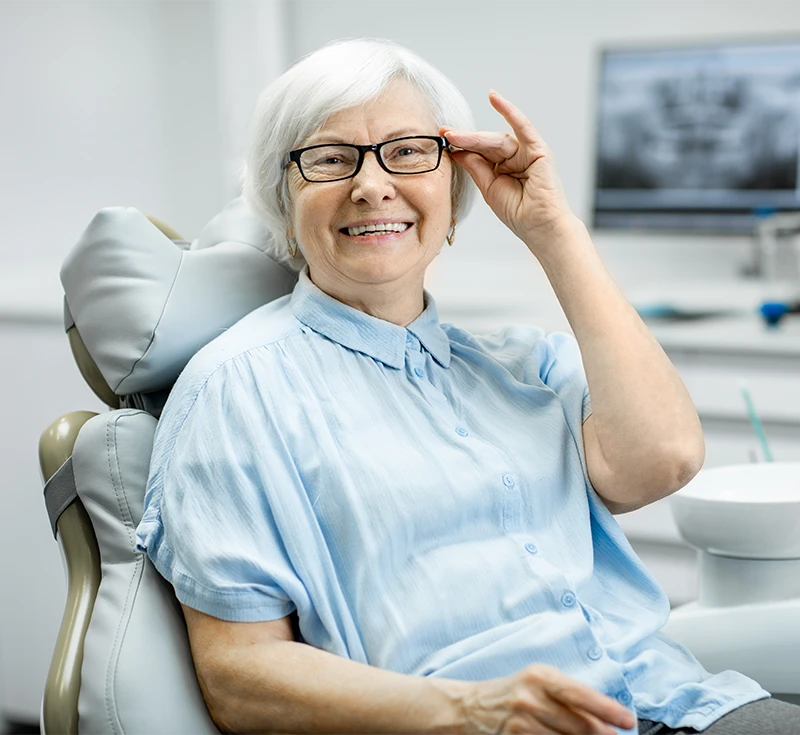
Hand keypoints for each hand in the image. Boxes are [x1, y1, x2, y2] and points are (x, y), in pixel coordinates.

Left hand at [442, 91, 577, 257]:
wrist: (540, 227)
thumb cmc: (519, 214)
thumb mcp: (490, 189)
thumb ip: (476, 168)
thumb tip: (458, 151)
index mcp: (502, 169)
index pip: (479, 153)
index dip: (461, 146)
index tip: (442, 140)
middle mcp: (514, 158)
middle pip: (486, 144)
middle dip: (464, 139)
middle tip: (445, 133)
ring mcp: (527, 153)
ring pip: (497, 139)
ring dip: (475, 136)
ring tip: (455, 134)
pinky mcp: (538, 150)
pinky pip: (522, 126)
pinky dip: (509, 112)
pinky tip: (494, 98)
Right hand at [459, 664, 635, 734]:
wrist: (471, 707)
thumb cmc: (513, 692)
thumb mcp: (538, 682)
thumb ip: (569, 696)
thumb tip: (605, 719)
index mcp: (541, 676)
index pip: (582, 694)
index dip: (608, 709)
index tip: (627, 720)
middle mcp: (531, 698)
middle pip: (580, 725)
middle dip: (602, 734)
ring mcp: (522, 722)